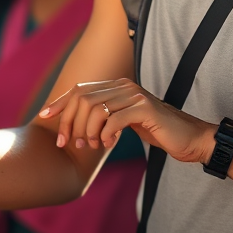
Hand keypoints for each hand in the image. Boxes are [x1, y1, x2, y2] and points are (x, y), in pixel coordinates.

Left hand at [39, 79, 214, 163]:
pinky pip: (113, 119)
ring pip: (95, 109)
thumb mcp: (125, 123)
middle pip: (83, 98)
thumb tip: (77, 125)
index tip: (43, 116)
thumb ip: (105, 118)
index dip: (60, 102)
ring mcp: (134, 95)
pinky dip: (106, 134)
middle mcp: (124, 86)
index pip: (80, 90)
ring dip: (87, 130)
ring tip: (91, 145)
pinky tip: (109, 144)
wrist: (189, 139)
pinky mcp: (145, 108)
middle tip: (69, 143)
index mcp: (117, 87)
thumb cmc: (157, 132)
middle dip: (70, 122)